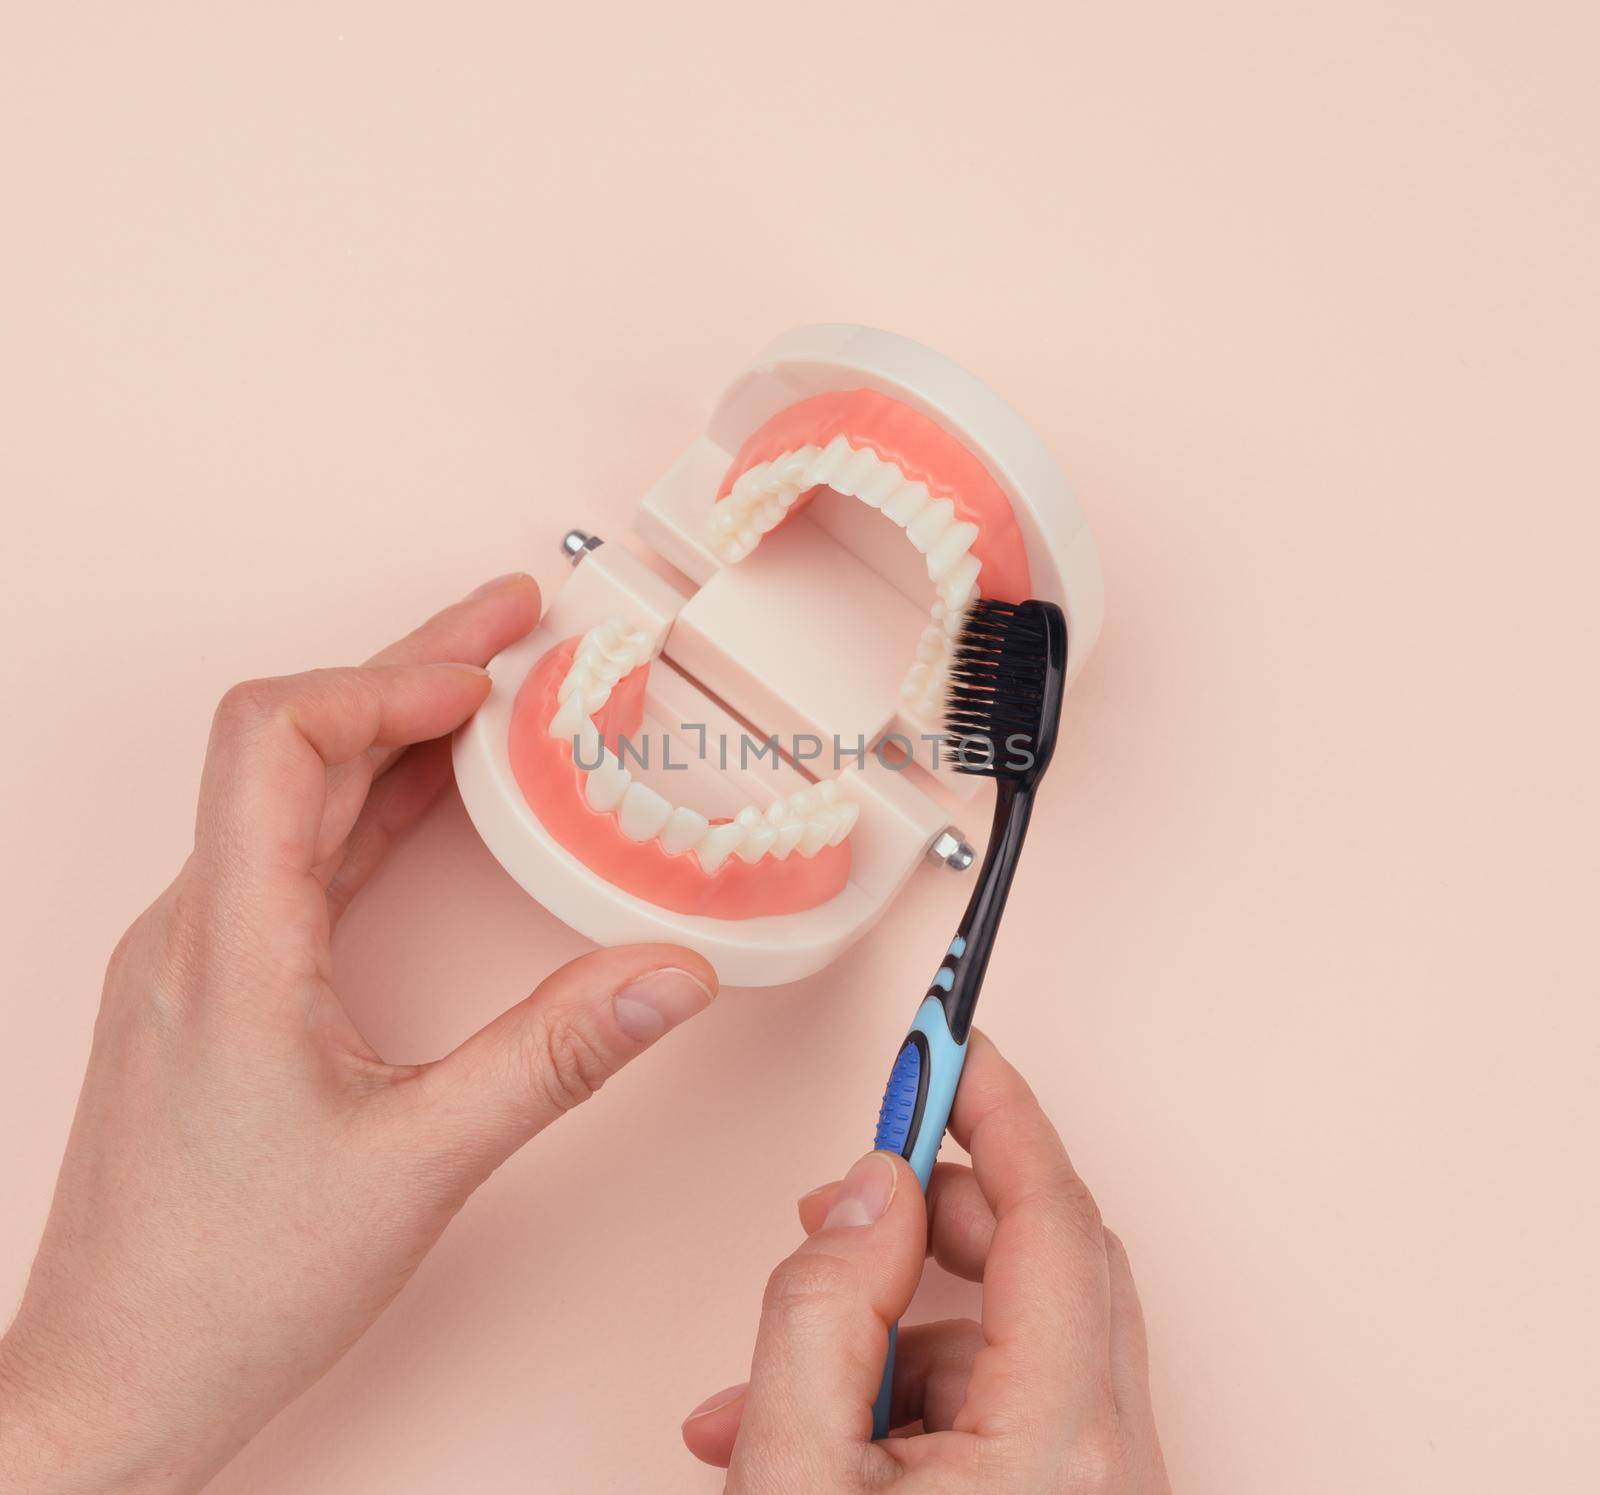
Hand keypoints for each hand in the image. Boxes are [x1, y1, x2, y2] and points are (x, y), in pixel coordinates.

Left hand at [0, 575, 718, 1494]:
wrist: (115, 1381)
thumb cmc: (228, 1285)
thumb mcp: (420, 1164)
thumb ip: (554, 1056)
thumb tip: (671, 973)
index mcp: (229, 944)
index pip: (277, 736)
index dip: (385, 678)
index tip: (486, 673)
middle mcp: (201, 927)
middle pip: (301, 743)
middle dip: (414, 668)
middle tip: (515, 621)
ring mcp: (206, 955)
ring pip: (303, 796)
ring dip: (402, 734)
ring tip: (499, 692)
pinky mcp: (225, 988)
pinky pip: (305, 858)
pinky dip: (385, 809)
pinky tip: (448, 805)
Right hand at [681, 1033, 1168, 1492]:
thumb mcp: (792, 1469)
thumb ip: (822, 1311)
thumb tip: (874, 1193)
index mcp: (1060, 1444)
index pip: (1053, 1217)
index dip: (997, 1112)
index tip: (955, 1047)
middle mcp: (1111, 1467)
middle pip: (1050, 1261)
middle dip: (941, 1212)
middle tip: (851, 1198)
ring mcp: (1102, 1493)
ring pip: (1024, 1335)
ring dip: (911, 1318)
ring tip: (792, 1362)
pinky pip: (1019, 1404)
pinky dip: (928, 1389)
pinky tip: (831, 1422)